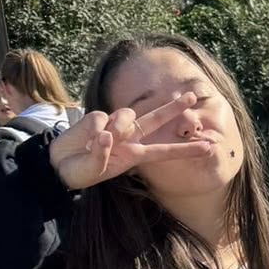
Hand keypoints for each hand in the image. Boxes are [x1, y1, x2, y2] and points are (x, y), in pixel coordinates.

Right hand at [49, 89, 216, 189]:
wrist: (58, 165)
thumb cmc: (80, 172)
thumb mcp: (94, 171)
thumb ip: (101, 155)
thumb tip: (106, 133)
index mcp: (134, 155)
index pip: (165, 151)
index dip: (187, 149)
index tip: (210, 147)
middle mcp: (128, 138)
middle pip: (156, 119)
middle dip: (174, 108)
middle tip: (193, 97)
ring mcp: (114, 126)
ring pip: (126, 115)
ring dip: (115, 127)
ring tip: (98, 144)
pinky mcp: (98, 117)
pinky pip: (100, 119)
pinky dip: (92, 130)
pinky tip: (85, 140)